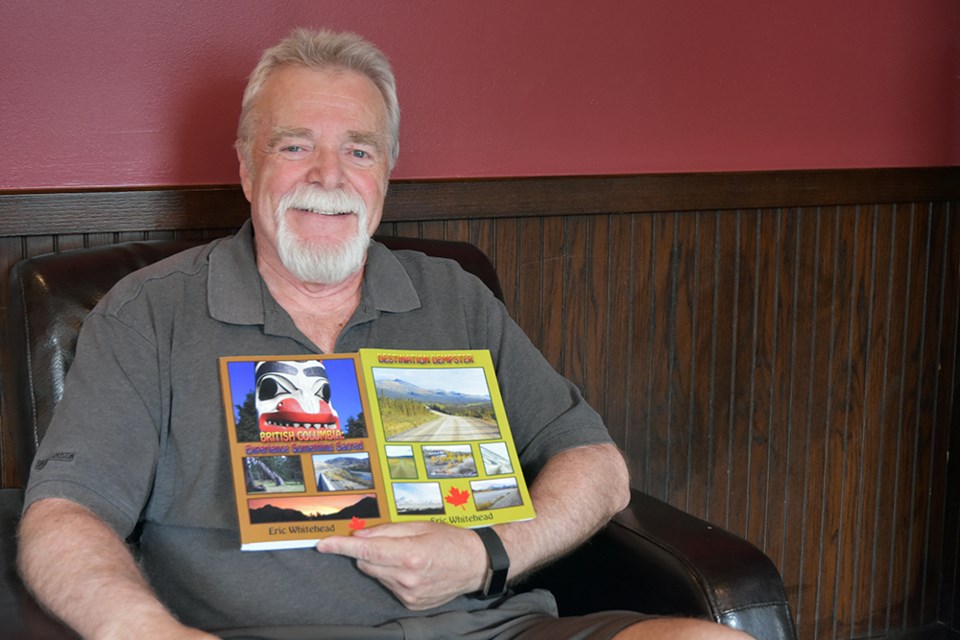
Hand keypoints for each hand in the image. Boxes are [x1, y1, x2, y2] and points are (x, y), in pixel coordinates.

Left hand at [315, 522, 487, 609]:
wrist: (475, 565)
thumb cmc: (451, 540)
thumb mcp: (420, 526)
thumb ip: (388, 530)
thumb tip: (360, 534)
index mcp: (409, 554)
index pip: (366, 550)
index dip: (341, 546)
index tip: (323, 544)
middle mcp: (407, 577)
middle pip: (367, 563)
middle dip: (368, 551)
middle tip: (386, 541)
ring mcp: (408, 594)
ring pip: (376, 575)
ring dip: (382, 564)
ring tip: (407, 555)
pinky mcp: (410, 603)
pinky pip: (388, 586)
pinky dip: (393, 576)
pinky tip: (412, 569)